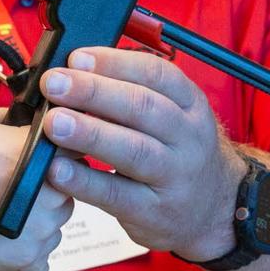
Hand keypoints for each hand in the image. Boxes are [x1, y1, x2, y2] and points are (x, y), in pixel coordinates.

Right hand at [0, 120, 69, 270]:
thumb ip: (11, 131)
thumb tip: (30, 128)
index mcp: (32, 149)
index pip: (71, 153)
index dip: (59, 160)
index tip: (45, 167)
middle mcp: (43, 185)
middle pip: (68, 190)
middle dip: (48, 192)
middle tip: (18, 193)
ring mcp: (37, 223)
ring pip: (55, 224)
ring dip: (37, 222)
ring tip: (1, 217)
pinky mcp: (23, 255)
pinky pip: (39, 256)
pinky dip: (22, 251)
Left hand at [35, 47, 240, 262]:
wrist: (215, 210)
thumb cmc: (178, 154)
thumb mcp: (174, 117)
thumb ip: (132, 95)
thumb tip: (74, 72)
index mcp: (191, 104)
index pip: (157, 74)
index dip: (114, 63)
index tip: (76, 58)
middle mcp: (188, 138)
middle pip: (143, 108)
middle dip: (94, 91)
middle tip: (55, 84)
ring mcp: (174, 177)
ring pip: (134, 151)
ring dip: (90, 133)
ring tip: (55, 123)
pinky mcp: (154, 212)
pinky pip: (117, 195)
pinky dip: (85, 181)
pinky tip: (57, 169)